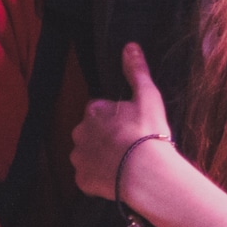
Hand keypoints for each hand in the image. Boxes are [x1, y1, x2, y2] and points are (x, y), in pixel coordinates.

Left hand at [69, 43, 173, 202]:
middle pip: (90, 133)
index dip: (115, 117)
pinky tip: (117, 178)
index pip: (99, 110)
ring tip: (123, 164)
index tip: (130, 125)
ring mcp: (79, 158)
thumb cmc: (146, 131)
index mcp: (93, 111)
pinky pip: (89, 178)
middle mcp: (79, 132)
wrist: (144, 171)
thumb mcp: (147, 96)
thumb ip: (136, 71)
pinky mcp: (82, 181)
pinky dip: (99, 179)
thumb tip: (130, 46)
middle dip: (104, 137)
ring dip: (101, 158)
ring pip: (88, 155)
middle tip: (128, 145)